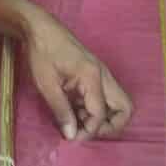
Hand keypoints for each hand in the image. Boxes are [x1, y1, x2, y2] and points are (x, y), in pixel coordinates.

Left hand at [24, 11, 132, 139]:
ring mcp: (102, 74)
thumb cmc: (42, 53)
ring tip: (77, 120)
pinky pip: (105, 96)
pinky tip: (74, 109)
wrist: (41, 28)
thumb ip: (60, 110)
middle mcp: (104, 75)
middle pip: (125, 108)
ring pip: (118, 103)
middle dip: (111, 126)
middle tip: (86, 130)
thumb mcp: (46, 84)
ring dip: (102, 117)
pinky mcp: (95, 74)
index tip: (71, 137)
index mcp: (92, 77)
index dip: (88, 131)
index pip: (100, 114)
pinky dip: (95, 108)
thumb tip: (71, 135)